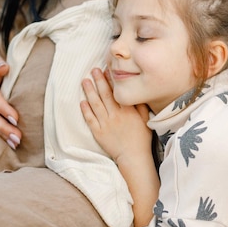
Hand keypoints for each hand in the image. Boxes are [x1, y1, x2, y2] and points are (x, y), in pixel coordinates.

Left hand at [81, 68, 158, 226]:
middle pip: (105, 94)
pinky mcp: (99, 133)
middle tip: (93, 69)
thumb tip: (135, 92)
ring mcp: (106, 124)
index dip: (111, 80)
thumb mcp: (145, 119)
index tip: (107, 69)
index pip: (117, 91)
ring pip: (96, 104)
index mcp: (128, 110)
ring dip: (90, 91)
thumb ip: (140, 105)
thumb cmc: (141, 138)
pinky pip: (90, 119)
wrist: (133, 157)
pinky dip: (86, 110)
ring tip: (85, 81)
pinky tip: (82, 101)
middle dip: (99, 80)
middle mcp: (116, 115)